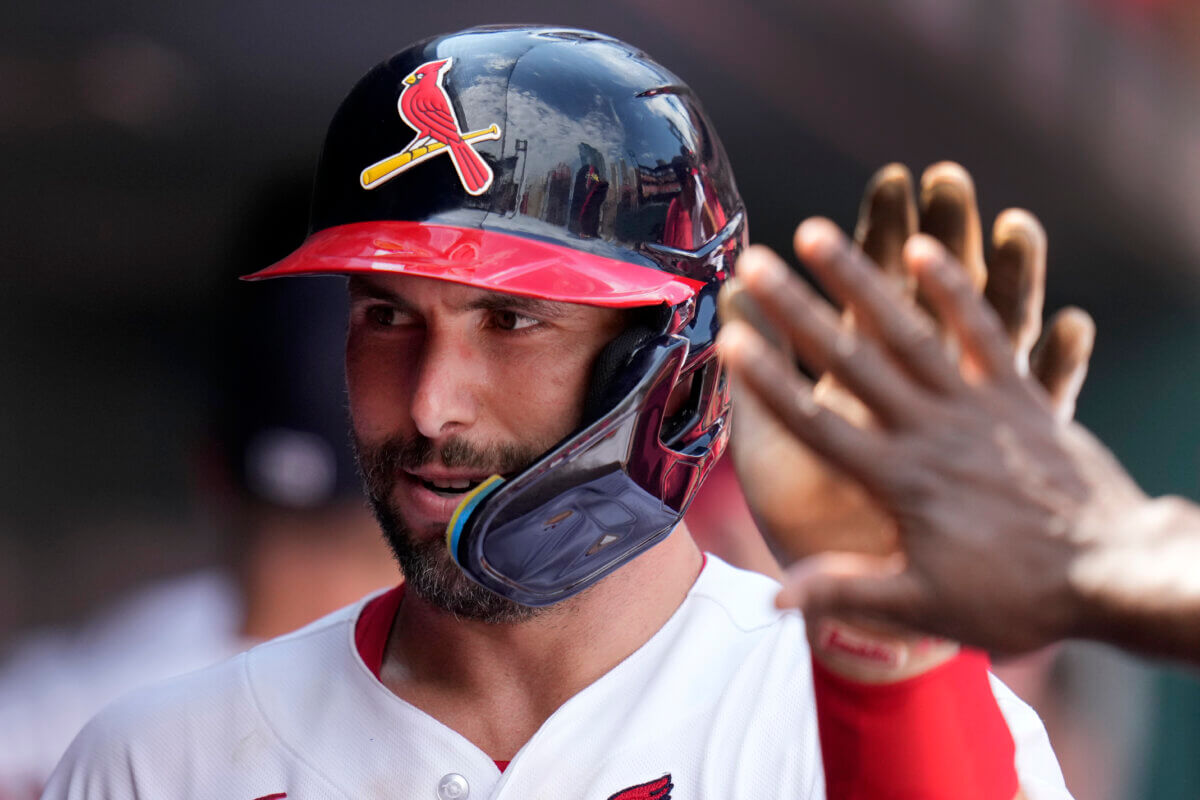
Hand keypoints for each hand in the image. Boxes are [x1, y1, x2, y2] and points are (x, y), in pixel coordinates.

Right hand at [719, 222, 1151, 654]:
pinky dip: (958, 287)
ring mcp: (979, 405)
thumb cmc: (1018, 599)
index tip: (728, 339)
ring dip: (865, 275)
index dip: (768, 381)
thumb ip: (849, 594)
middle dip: (799, 307)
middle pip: (853, 358)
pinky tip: (926, 249)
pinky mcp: (1020, 395)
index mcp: (899, 480)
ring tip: (822, 233)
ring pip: (912, 328)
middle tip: (758, 261)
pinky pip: (988, 330)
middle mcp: (933, 430)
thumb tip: (777, 599)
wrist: (1119, 575)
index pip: (816, 424)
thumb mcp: (926, 608)